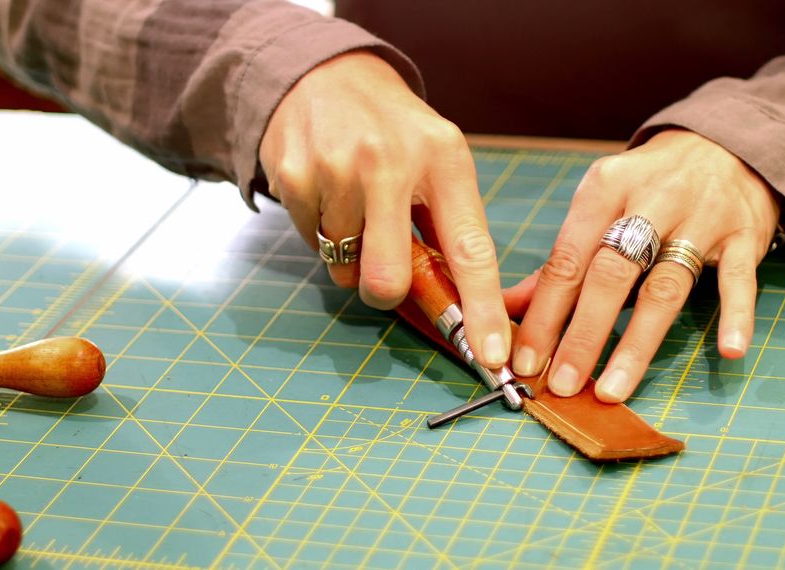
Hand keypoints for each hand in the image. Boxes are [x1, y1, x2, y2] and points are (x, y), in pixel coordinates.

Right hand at [258, 50, 509, 366]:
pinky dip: (322, 232)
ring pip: (345, 266)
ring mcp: (336, 168)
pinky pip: (312, 243)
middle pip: (388, 278)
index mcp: (445, 160)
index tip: (491, 356)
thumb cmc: (395, 132)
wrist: (325, 74)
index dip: (481, 308)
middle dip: (385, 292)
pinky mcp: (293, 175)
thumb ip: (448, 226)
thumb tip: (460, 307)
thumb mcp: (438, 161)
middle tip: (384, 269)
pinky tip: (329, 192)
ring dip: (351, 253)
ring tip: (355, 203)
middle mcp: (390, 162)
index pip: (470, 248)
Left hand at [508, 129, 780, 401]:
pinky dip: (736, 314)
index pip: (567, 260)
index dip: (544, 314)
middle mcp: (651, 199)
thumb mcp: (600, 205)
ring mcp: (701, 216)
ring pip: (666, 286)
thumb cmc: (648, 185)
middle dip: (584, 334)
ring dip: (638, 342)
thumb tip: (508, 308)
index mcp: (604, 188)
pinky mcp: (744, 233)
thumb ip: (561, 260)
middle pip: (611, 274)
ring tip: (615, 387)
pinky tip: (729, 350)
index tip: (526, 361)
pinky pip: (740, 279)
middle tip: (565, 383)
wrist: (724, 143)